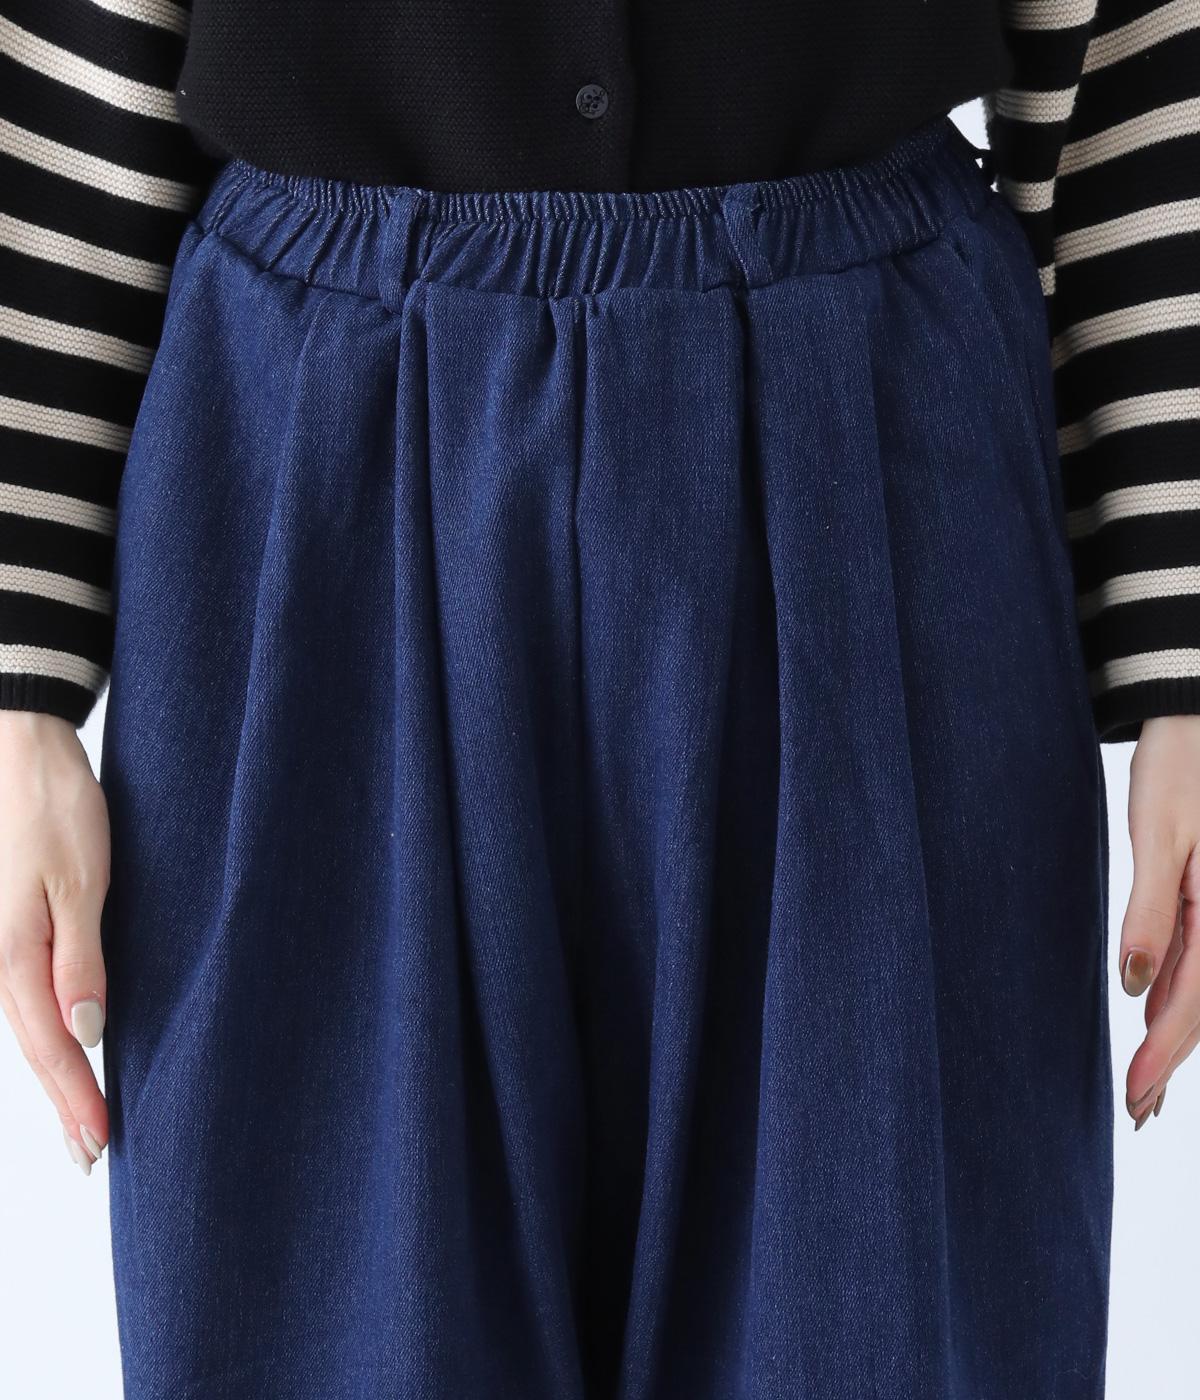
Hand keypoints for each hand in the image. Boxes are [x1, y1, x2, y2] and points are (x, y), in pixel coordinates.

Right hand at [0, 711, 110, 1173]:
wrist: (21, 749)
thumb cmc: (52, 806)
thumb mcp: (82, 880)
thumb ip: (81, 957)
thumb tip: (87, 1029)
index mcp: (10, 954)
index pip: (49, 1045)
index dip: (76, 1097)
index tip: (99, 1144)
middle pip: (35, 1046)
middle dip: (64, 1102)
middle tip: (90, 1155)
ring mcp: (0, 944)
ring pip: (28, 1026)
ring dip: (58, 1073)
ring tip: (82, 1119)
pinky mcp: (12, 927)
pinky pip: (26, 995)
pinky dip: (48, 1033)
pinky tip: (66, 1046)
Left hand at [1120, 714, 1199, 1127]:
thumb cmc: (1182, 766)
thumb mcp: (1158, 833)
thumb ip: (1150, 911)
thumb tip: (1133, 987)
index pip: (1197, 1000)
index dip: (1166, 1054)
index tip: (1136, 1095)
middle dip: (1172, 1061)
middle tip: (1138, 1111)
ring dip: (1179, 1036)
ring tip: (1149, 1088)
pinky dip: (1182, 996)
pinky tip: (1159, 1019)